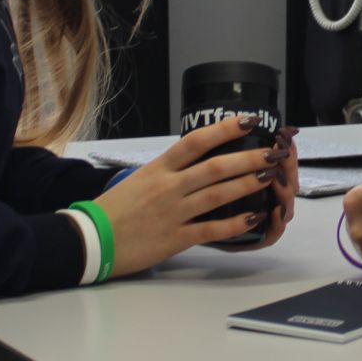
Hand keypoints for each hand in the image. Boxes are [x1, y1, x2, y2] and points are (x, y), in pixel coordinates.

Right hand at [94, 116, 292, 275]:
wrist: (90, 239)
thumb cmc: (114, 209)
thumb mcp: (139, 179)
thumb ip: (169, 171)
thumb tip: (199, 160)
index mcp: (158, 169)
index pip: (195, 142)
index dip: (224, 129)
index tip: (248, 120)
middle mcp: (168, 187)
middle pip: (214, 167)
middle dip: (247, 158)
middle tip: (271, 152)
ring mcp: (173, 213)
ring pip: (218, 195)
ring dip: (247, 184)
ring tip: (269, 176)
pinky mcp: (176, 239)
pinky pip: (212, 230)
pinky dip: (235, 224)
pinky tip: (254, 216)